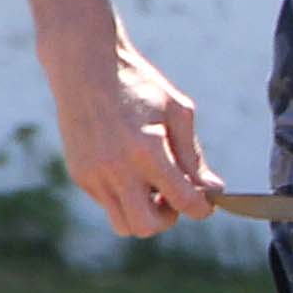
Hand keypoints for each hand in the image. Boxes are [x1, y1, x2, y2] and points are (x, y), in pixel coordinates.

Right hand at [47, 30, 221, 238]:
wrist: (85, 66)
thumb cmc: (138, 84)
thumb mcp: (177, 112)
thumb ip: (194, 156)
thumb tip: (213, 189)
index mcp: (147, 151)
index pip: (183, 201)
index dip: (202, 208)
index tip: (205, 203)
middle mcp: (116, 168)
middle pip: (147, 227)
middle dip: (167, 218)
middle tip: (173, 196)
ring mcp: (93, 174)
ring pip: (123, 224)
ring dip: (143, 214)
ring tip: (152, 188)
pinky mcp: (79, 174)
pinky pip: (107, 204)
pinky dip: (124, 197)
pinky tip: (130, 170)